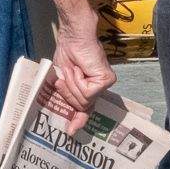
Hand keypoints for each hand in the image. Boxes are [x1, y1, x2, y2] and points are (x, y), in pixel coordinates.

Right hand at [49, 17, 116, 133]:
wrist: (73, 37)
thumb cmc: (67, 54)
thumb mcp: (63, 80)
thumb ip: (67, 97)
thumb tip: (65, 116)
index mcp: (89, 88)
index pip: (86, 109)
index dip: (78, 120)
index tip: (71, 131)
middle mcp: (99, 88)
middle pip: (80, 105)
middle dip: (68, 92)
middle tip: (67, 73)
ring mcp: (104, 84)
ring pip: (83, 99)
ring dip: (72, 83)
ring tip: (73, 68)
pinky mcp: (106, 79)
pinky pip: (87, 91)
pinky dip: (78, 80)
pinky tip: (80, 69)